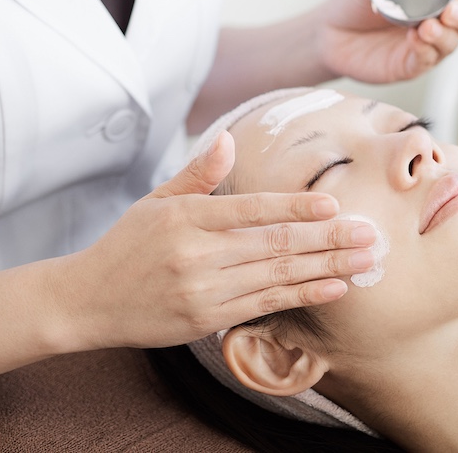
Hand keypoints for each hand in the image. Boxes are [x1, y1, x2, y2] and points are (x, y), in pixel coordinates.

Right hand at [62, 132, 375, 349]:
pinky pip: (265, 304)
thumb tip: (227, 139)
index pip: (251, 209)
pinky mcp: (207, 319)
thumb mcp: (155, 202)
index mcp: (186, 218)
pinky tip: (334, 288)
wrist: (89, 300)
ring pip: (277, 276)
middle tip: (369, 234)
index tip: (334, 206)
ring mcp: (203, 290)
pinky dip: (303, 295)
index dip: (295, 209)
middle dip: (328, 240)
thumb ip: (197, 174)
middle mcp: (197, 254)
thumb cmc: (128, 245)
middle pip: (275, 245)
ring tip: (364, 260)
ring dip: (326, 268)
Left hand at [318, 0, 457, 82]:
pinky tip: (414, 39)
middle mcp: (438, 18)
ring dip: (443, 34)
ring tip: (427, 27)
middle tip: (452, 10)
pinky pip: (427, 59)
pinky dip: (424, 49)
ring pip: (452, 42)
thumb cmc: (356, 4)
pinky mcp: (412, 65)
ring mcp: (428, 44)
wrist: (330, 35)